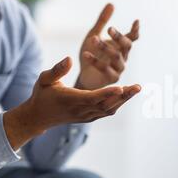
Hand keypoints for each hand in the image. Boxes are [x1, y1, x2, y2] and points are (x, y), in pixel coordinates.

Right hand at [4, 57, 140, 149]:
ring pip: (109, 109)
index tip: (121, 87)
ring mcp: (86, 116)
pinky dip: (118, 103)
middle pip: (106, 104)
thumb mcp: (44, 79)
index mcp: (70, 100)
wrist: (39, 117)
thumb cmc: (42, 94)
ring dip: (124, 100)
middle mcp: (81, 110)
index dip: (107, 93)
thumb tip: (69, 59)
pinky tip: (127, 94)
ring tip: (137, 88)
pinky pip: (107, 112)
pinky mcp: (90, 118)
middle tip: (138, 86)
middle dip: (123, 96)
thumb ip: (57, 70)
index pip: (92, 97)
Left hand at [77, 3, 139, 89]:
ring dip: (105, 47)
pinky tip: (86, 54)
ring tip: (93, 39)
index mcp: (120, 47)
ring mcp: (119, 68)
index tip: (136, 21)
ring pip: (116, 56)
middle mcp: (123, 57)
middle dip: (119, 37)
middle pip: (126, 46)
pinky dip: (95, 61)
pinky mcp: (111, 78)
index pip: (132, 38)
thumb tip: (112, 4)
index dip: (135, 30)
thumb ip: (102, 21)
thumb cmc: (91, 55)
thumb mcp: (94, 35)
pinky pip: (105, 69)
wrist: (83, 76)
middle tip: (109, 29)